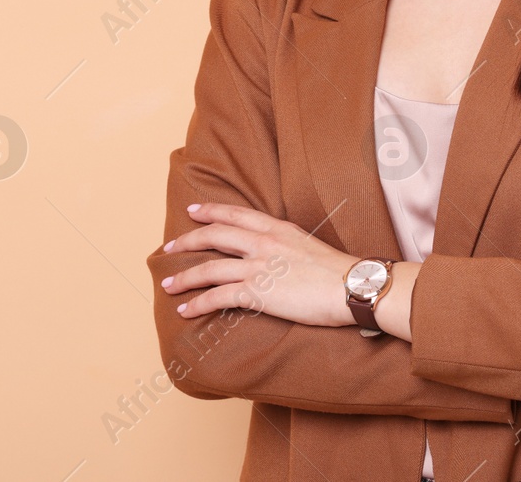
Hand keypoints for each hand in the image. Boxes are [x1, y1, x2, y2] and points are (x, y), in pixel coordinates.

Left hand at [159, 202, 357, 325]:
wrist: (351, 287)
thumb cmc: (338, 272)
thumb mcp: (308, 245)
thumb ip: (286, 244)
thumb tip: (276, 253)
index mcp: (277, 229)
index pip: (235, 214)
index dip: (211, 211)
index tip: (193, 211)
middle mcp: (263, 243)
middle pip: (215, 235)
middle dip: (188, 241)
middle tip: (169, 247)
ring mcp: (258, 267)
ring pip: (209, 268)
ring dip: (185, 278)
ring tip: (169, 285)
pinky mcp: (257, 292)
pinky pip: (218, 297)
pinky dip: (198, 303)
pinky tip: (186, 309)